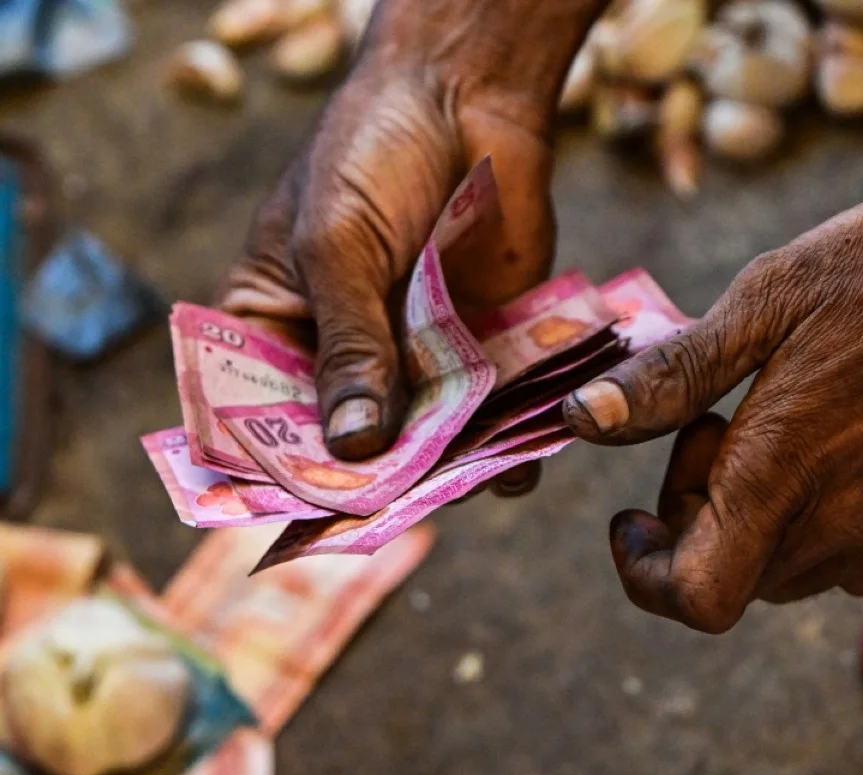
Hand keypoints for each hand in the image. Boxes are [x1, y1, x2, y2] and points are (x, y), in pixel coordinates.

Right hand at [215, 0, 600, 497]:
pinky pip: (488, 412)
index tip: (310, 508)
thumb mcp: (337, 244)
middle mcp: (343, 356)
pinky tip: (518, 461)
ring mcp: (413, 359)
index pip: (261, 417)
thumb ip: (348, 344)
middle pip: (349, 444)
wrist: (466, 95)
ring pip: (425, 439)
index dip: (280, 466)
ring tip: (465, 486)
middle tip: (400, 510)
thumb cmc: (370, 152)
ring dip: (445, 467)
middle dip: (374, 476)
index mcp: (273, 327)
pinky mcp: (479, 350)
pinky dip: (504, 438)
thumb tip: (356, 445)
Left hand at [563, 154, 862, 632]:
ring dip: (769, 511)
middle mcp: (846, 527)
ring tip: (798, 416)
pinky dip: (835, 509)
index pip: (693, 596)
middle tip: (726, 419)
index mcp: (784, 473)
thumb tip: (584, 421)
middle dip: (703, 511)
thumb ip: (674, 376)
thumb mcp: (772, 298)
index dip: (645, 573)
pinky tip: (859, 430)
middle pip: (737, 571)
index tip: (634, 516)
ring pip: (798, 565)